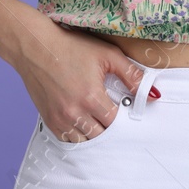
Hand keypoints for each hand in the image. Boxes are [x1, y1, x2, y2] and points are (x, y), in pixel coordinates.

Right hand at [15, 22, 144, 142]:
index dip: (123, 117)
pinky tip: (84, 121)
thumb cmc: (72, 47)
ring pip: (83, 141)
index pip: (115, 123)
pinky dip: (78, 135)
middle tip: (113, 113)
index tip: (125, 108)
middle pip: (100, 136)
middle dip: (110, 127)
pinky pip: (67, 139)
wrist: (35, 47)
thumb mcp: (108, 55)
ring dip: (94, 133)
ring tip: (98, 118)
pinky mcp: (48, 120)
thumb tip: (153, 94)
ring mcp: (59, 119)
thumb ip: (132, 75)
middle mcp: (74, 113)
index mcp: (91, 97)